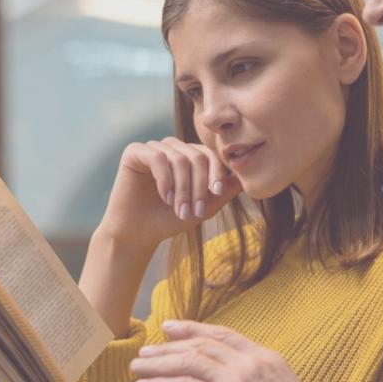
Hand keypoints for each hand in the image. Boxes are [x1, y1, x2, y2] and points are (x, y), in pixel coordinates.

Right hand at [98, 138, 242, 251]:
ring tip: (180, 210)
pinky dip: (165, 180)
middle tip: (195, 211)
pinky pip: (157, 158)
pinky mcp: (135, 152)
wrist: (138, 233)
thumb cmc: (169, 219)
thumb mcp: (204, 206)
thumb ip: (224, 190)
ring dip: (183, 188)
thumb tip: (248, 176)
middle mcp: (172, 148)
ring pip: (179, 158)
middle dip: (198, 186)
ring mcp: (153, 148)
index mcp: (189, 156)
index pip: (210, 155)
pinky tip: (165, 198)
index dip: (216, 171)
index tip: (216, 192)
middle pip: (196, 156)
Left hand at [129, 320, 323, 381]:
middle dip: (169, 346)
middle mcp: (247, 363)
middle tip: (147, 349)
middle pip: (200, 345)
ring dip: (158, 363)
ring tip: (137, 366)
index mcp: (264, 358)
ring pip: (186, 362)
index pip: (224, 335)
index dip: (195, 329)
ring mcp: (233, 381)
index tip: (173, 327)